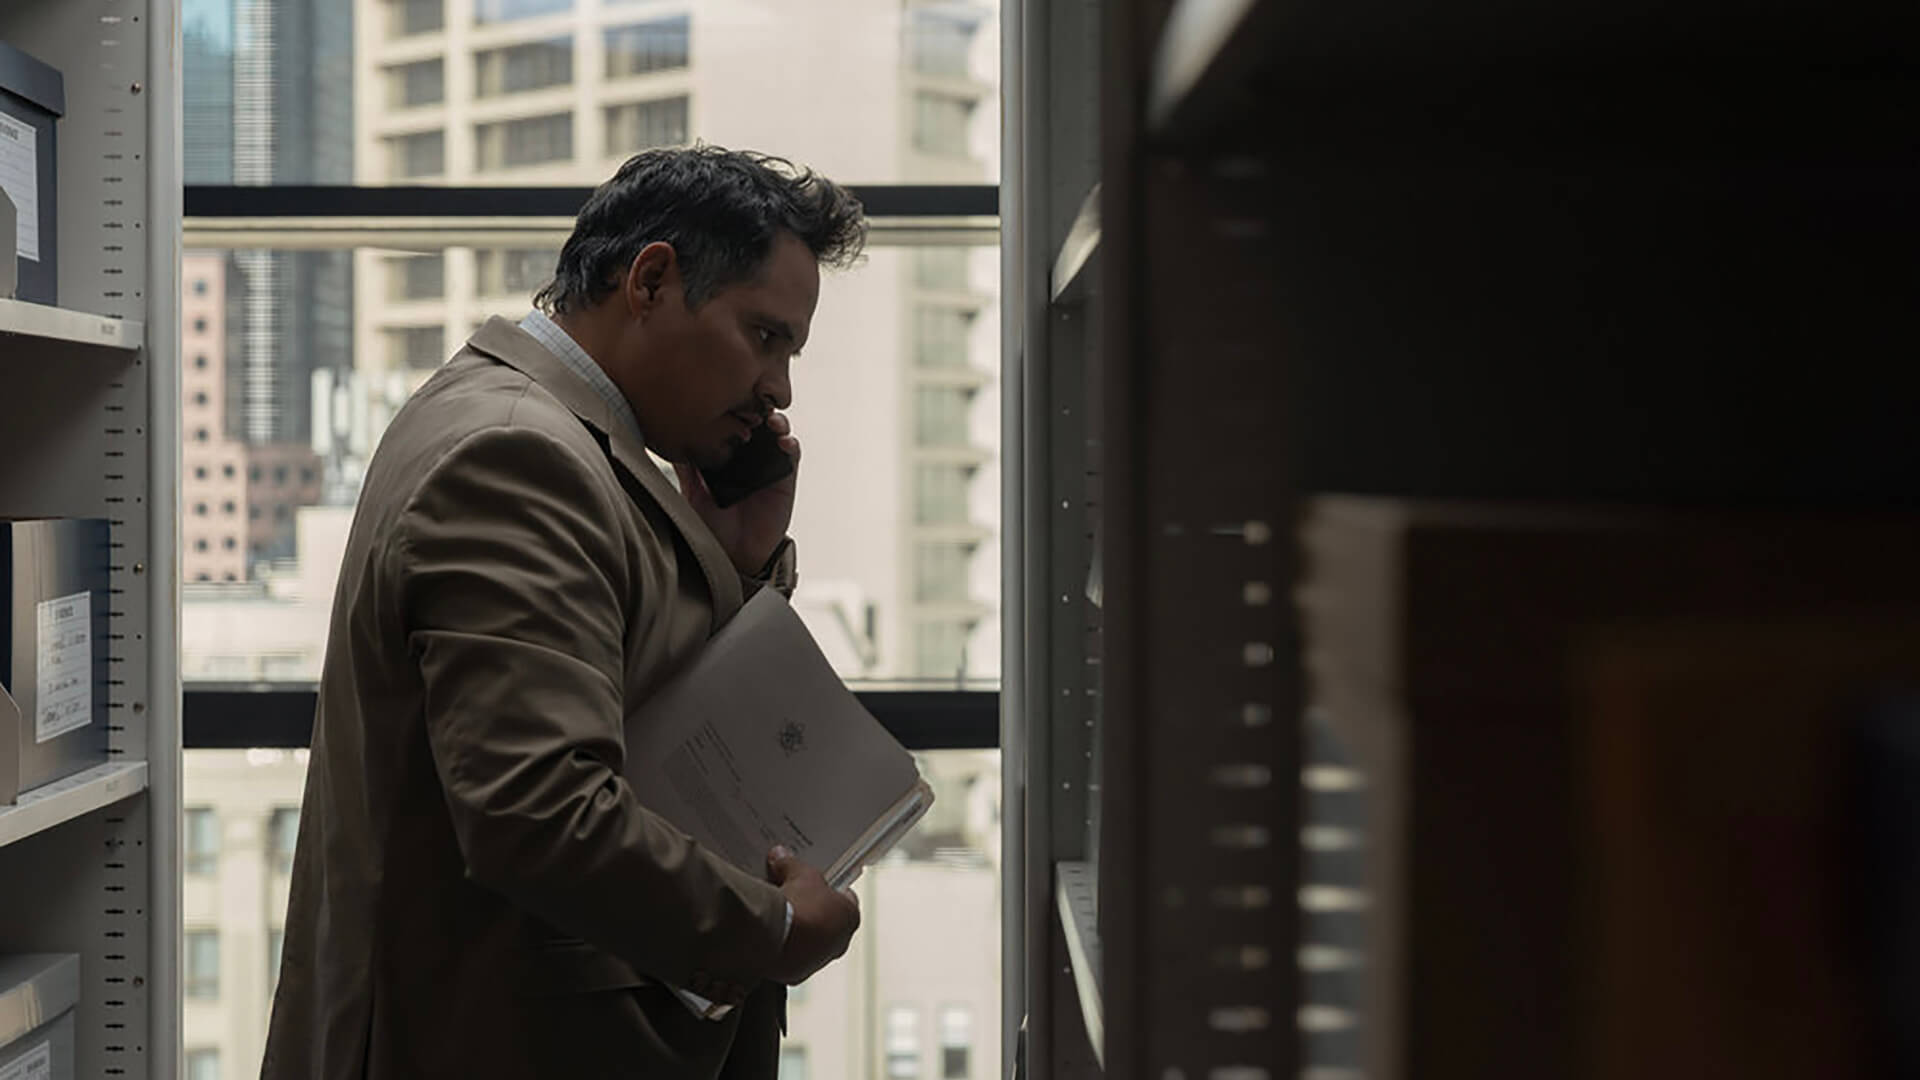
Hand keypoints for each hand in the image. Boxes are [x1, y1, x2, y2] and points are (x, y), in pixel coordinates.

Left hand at [675, 413, 800, 576]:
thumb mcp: (691, 493)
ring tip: (770, 420)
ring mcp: (766, 465)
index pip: (730, 425)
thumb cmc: (710, 528)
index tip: (725, 397)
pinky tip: (783, 442)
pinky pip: (791, 455)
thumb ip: (686, 468)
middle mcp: (745, 457)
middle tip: (751, 403)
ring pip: (774, 432)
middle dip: (755, 408)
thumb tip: (669, 437)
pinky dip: (790, 444)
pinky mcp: (784, 478)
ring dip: (776, 421)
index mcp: (723, 457)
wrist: (732, 555)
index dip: (731, 409)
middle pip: (754, 423)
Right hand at [767, 845, 859, 984]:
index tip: (817, 880)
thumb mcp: (798, 873)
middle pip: (828, 922)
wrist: (774, 937)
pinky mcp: (796, 974)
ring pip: (810, 943)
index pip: (846, 897)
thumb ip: (792, 864)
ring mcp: (818, 961)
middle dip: (813, 910)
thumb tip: (781, 856)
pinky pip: (790, 957)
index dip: (829, 887)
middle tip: (794, 895)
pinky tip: (768, 933)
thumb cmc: (798, 906)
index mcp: (850, 917)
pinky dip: (782, 947)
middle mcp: (839, 943)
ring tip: (777, 915)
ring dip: (798, 932)